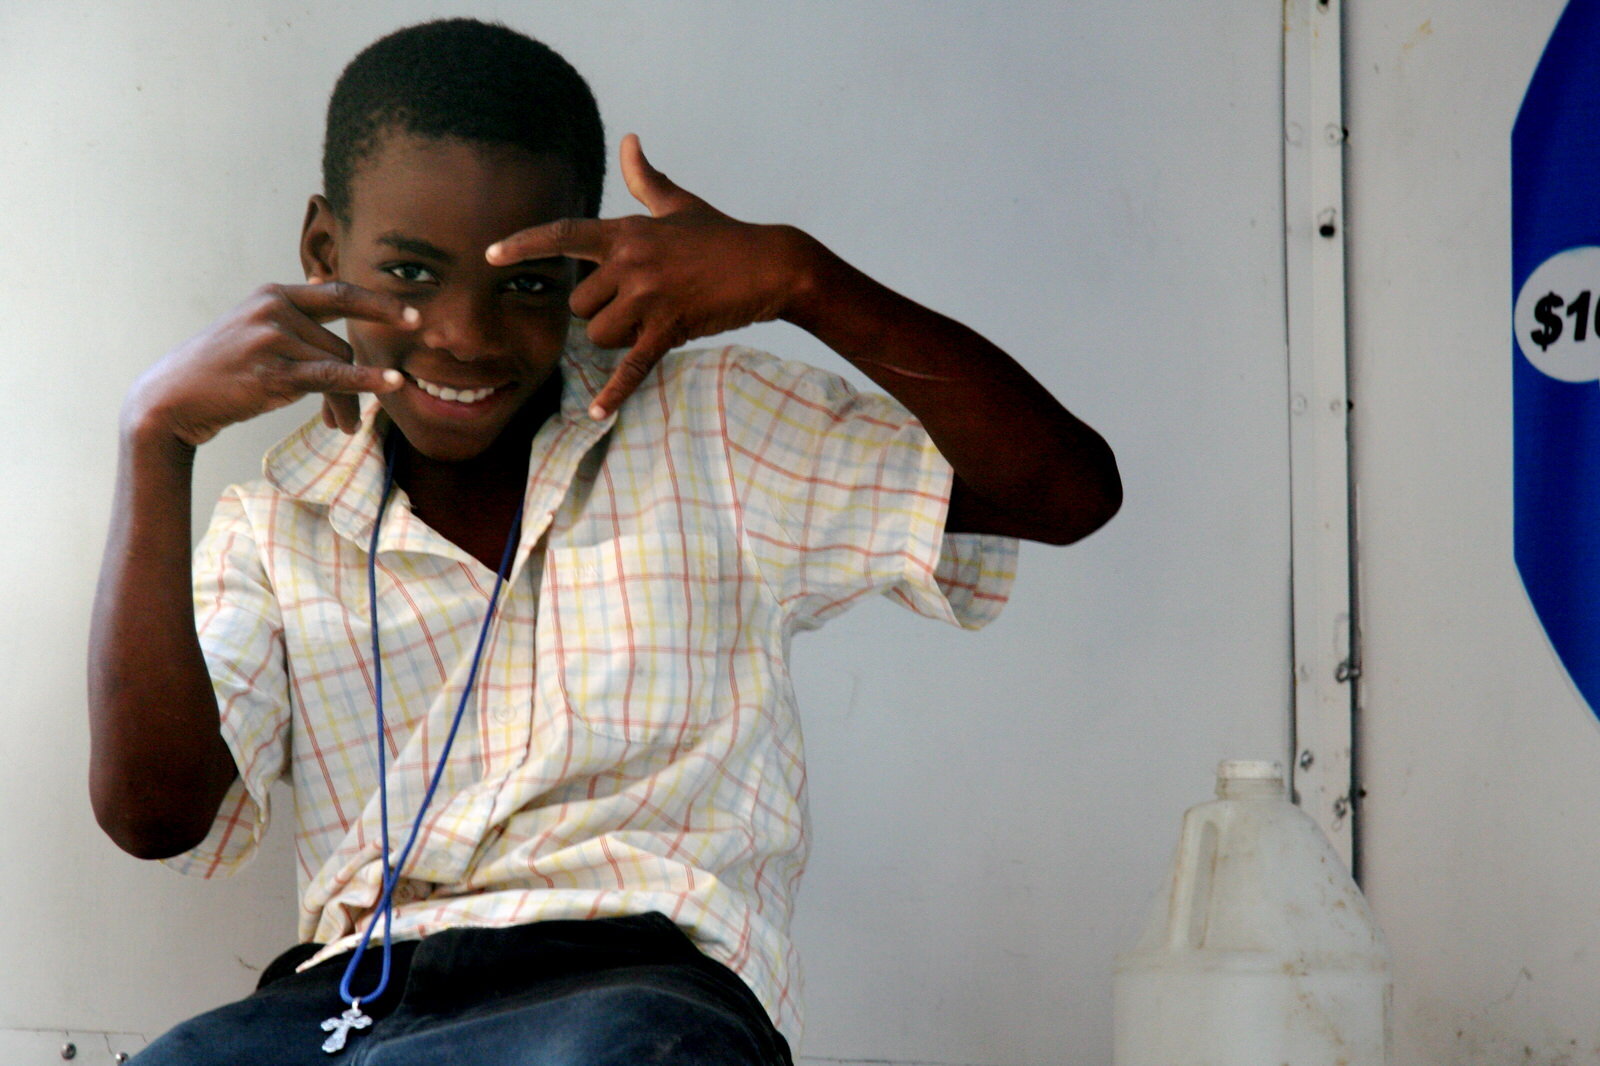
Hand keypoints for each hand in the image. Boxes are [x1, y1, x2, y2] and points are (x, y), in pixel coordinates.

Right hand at [126, 282, 418, 446]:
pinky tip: (391, 383)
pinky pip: (333, 376)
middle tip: (351, 416)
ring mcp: (272, 339)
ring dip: (347, 401)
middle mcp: (274, 310)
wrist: (173, 398)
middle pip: (343, 342)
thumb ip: (292, 312)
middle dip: (356, 378)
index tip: (415, 317)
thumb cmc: (221, 368)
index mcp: (273, 294)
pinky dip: (365, 381)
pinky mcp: (272, 373)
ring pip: (338, 365)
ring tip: (340, 426)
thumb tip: (324, 283)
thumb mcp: (253, 325)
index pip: (340, 293)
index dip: (381, 304)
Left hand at [487, 133, 814, 417]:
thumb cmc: (721, 234)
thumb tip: (630, 141)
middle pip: (579, 304)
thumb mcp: (679, 204)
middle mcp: (630, 261)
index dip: (524, 245)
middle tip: (634, 307)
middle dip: (598, 313)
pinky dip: (615, 392)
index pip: (563, 235)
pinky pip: (631, 366)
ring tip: (648, 325)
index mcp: (626, 231)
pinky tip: (598, 413)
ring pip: (599, 334)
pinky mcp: (670, 329)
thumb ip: (646, 179)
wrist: (769, 264)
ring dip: (616, 339)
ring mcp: (649, 297)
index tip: (490, 254)